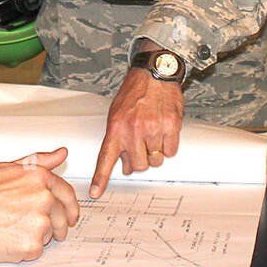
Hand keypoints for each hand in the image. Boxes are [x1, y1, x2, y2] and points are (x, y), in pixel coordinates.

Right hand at [0, 147, 80, 261]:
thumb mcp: (9, 168)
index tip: (70, 216)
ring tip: (12, 228)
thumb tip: (61, 154)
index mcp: (40, 178)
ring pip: (48, 234)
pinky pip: (36, 251)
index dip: (71, 207)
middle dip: (55, 226)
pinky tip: (8, 239)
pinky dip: (25, 249)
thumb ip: (40, 161)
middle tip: (37, 228)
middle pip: (62, 218)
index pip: (67, 194)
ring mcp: (39, 223)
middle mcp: (43, 199)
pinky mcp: (31, 245)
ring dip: (35, 235)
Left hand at [89, 68, 183, 197]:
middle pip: (138, 165)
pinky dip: (168, 145)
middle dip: (139, 160)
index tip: (96, 193)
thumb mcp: (116, 114)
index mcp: (116, 127)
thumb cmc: (134, 94)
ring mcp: (153, 128)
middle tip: (141, 146)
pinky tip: (164, 131)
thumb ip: (119, 140)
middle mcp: (133, 130)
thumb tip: (126, 166)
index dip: (101, 178)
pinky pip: (171, 151)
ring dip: (155, 152)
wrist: (153, 73)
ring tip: (152, 134)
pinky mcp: (171, 126)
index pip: (106, 158)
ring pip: (156, 160)